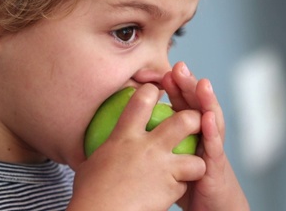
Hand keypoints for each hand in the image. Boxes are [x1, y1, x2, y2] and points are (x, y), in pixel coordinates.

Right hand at [69, 83, 205, 210]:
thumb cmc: (90, 192)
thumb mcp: (93, 163)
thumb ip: (106, 150)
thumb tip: (102, 148)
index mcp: (124, 136)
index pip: (142, 100)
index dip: (151, 92)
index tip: (155, 93)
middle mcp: (148, 147)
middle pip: (184, 121)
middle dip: (193, 119)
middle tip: (192, 125)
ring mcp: (162, 167)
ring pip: (196, 159)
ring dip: (195, 164)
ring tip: (189, 167)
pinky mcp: (170, 189)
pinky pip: (184, 185)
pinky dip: (180, 188)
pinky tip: (169, 192)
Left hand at [163, 62, 249, 210]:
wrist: (211, 210)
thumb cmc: (187, 186)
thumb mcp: (166, 161)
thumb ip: (152, 145)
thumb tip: (118, 136)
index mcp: (188, 133)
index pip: (180, 104)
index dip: (172, 87)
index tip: (158, 72)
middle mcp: (203, 136)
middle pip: (196, 105)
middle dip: (189, 84)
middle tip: (179, 66)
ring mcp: (212, 149)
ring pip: (211, 119)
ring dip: (206, 100)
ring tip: (201, 83)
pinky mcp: (217, 166)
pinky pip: (214, 147)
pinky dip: (212, 131)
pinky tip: (207, 118)